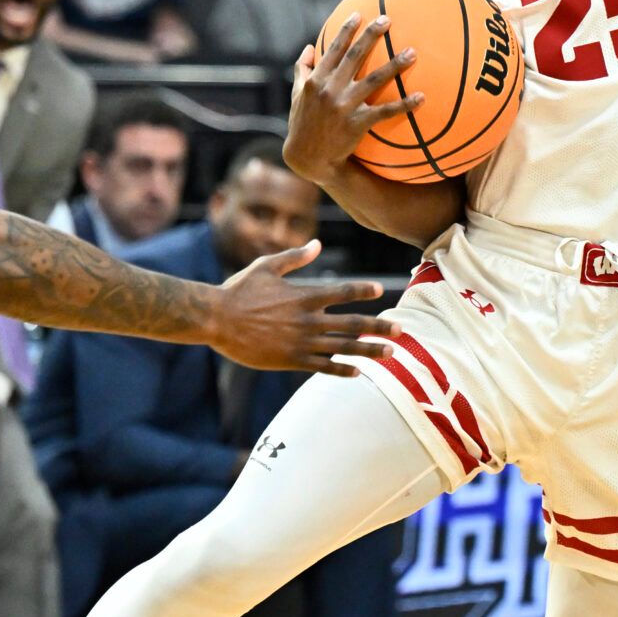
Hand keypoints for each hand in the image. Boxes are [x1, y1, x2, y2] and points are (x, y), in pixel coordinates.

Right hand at [209, 240, 397, 375]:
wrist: (216, 319)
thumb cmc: (239, 289)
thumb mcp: (266, 266)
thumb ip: (294, 257)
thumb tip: (317, 245)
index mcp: (303, 295)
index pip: (342, 291)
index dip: (363, 290)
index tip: (380, 290)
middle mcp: (307, 320)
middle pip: (352, 323)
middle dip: (379, 327)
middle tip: (401, 331)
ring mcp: (301, 342)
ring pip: (343, 347)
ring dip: (369, 350)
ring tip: (390, 353)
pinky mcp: (290, 360)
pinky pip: (322, 365)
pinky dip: (341, 369)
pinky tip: (357, 372)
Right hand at [283, 14, 423, 184]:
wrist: (307, 157)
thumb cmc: (302, 123)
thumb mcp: (297, 94)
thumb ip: (302, 69)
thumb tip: (309, 47)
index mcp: (317, 80)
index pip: (334, 49)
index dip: (346, 31)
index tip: (359, 14)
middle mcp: (330, 89)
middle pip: (355, 56)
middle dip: (371, 36)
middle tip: (387, 19)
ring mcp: (345, 106)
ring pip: (374, 80)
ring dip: (395, 65)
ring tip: (412, 52)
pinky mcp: (357, 124)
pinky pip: (385, 112)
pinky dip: (404, 105)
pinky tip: (421, 97)